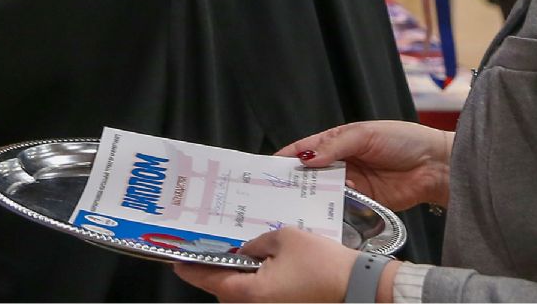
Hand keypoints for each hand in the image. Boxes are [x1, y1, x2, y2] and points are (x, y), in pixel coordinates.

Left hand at [175, 228, 373, 302]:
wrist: (359, 288)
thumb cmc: (323, 263)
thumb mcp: (284, 238)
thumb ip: (257, 242)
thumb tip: (245, 250)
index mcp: (252, 293)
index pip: (211, 282)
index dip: (192, 270)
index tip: (177, 261)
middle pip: (225, 292)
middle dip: (217, 273)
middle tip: (209, 252)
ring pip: (244, 296)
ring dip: (238, 278)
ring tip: (236, 255)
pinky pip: (262, 298)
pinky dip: (256, 284)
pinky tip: (262, 266)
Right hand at [278, 120, 452, 210]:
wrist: (435, 166)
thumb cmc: (403, 140)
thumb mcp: (365, 135)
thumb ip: (335, 146)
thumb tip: (306, 159)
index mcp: (338, 142)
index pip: (305, 149)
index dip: (286, 157)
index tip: (265, 168)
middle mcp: (341, 164)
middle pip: (310, 174)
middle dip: (292, 182)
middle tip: (272, 193)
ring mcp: (352, 185)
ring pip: (323, 193)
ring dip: (309, 198)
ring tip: (290, 207)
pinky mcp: (363, 204)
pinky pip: (341, 209)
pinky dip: (330, 212)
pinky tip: (318, 216)